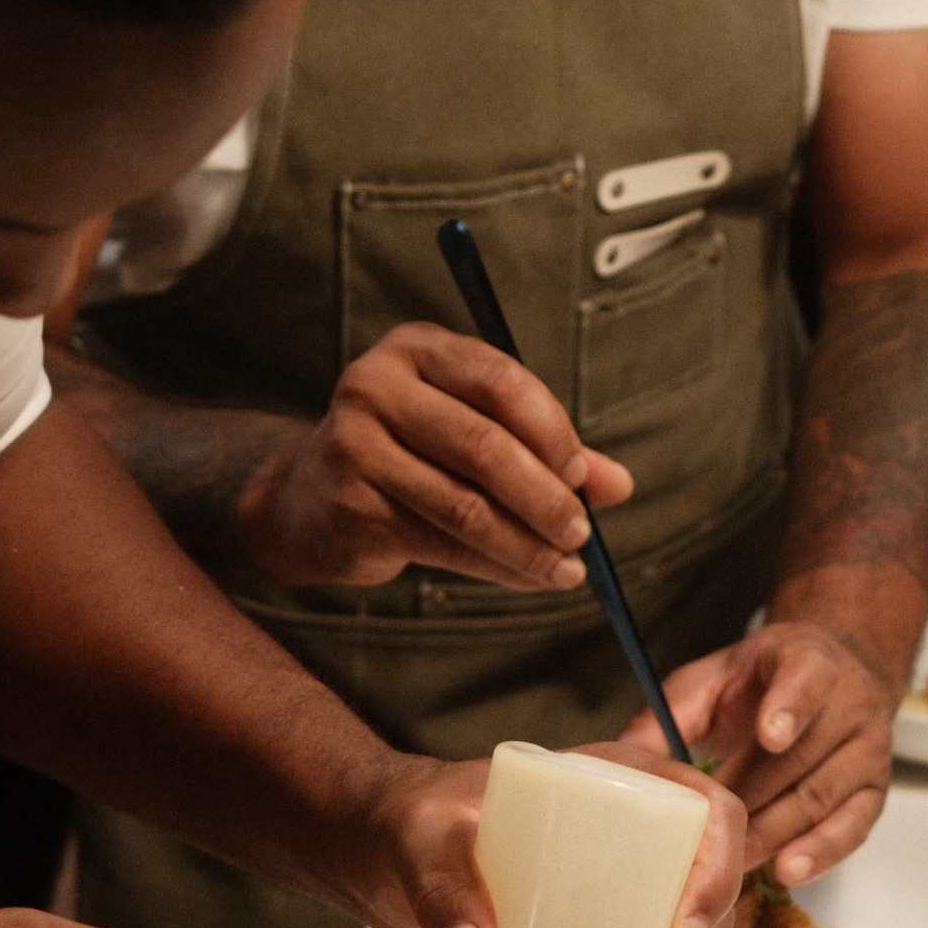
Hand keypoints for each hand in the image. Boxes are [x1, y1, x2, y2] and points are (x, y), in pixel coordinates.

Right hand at [235, 323, 631, 591]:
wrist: (308, 498)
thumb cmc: (411, 454)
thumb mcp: (473, 432)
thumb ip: (546, 449)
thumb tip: (619, 485)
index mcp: (419, 349)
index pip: (500, 381)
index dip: (552, 431)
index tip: (584, 480)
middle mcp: (379, 385)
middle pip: (483, 445)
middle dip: (545, 497)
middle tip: (583, 535)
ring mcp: (355, 443)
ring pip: (463, 503)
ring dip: (526, 544)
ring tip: (568, 569)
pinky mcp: (350, 502)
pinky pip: (440, 542)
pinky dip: (495, 566)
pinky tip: (528, 578)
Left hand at [628, 622, 895, 884]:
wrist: (833, 677)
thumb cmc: (762, 683)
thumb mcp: (716, 680)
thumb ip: (674, 711)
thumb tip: (623, 757)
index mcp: (809, 662)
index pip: (806, 683)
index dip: (788, 709)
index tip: (770, 736)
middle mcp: (851, 703)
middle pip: (803, 758)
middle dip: (755, 798)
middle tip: (710, 832)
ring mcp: (868, 749)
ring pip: (821, 798)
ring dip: (775, 832)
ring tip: (733, 861)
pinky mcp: (875, 790)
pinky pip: (853, 827)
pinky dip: (821, 853)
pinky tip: (787, 871)